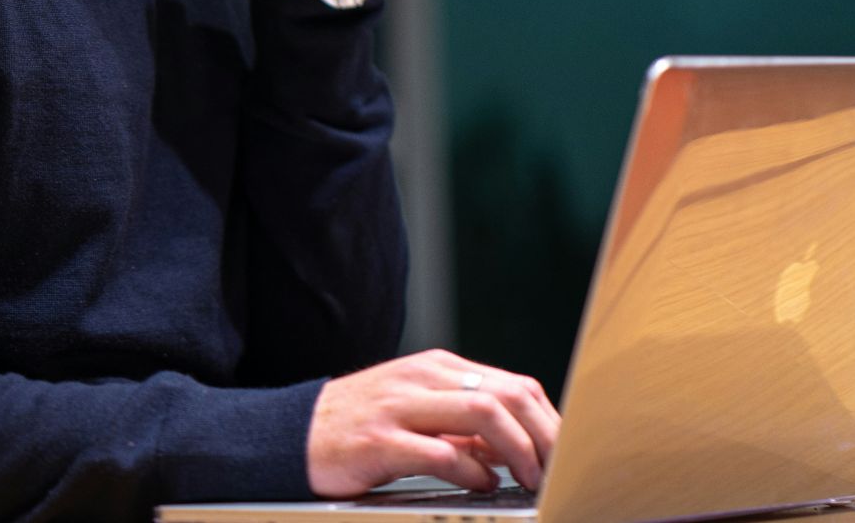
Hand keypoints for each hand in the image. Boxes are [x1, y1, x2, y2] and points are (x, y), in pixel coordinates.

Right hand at [306, 349, 560, 497]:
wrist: (292, 437)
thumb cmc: (361, 430)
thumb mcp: (417, 415)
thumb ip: (464, 428)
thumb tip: (517, 450)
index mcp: (436, 369)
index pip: (513, 385)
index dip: (548, 423)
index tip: (562, 456)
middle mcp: (421, 379)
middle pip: (506, 395)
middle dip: (544, 437)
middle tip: (555, 472)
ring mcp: (399, 406)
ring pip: (482, 413)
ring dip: (518, 451)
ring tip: (527, 479)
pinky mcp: (379, 440)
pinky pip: (441, 451)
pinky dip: (472, 471)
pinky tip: (480, 485)